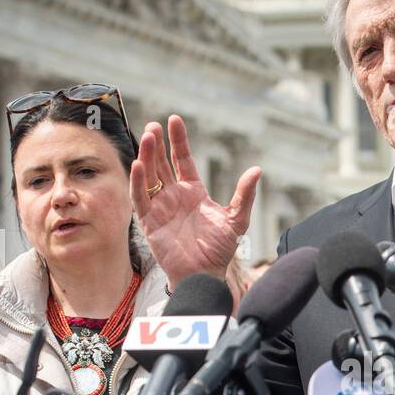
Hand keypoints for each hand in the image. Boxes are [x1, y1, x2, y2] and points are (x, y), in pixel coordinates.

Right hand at [130, 115, 260, 291]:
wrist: (205, 274)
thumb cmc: (219, 250)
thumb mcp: (236, 220)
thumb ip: (244, 195)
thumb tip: (257, 170)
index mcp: (193, 192)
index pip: (183, 160)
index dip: (178, 141)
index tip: (174, 120)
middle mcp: (174, 196)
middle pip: (162, 164)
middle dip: (157, 144)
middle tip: (153, 126)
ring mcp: (160, 207)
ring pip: (149, 176)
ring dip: (146, 156)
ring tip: (147, 136)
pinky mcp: (149, 222)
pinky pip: (140, 198)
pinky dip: (138, 182)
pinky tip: (138, 165)